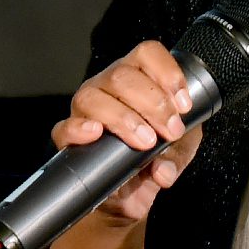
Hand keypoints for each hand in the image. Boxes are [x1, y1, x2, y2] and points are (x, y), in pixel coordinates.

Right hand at [53, 41, 201, 225]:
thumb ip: (178, 155)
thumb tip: (162, 169)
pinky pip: (64, 127)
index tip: (184, 105)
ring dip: (124, 118)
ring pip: (94, 97)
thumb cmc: (153, 160)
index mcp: (137, 78)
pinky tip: (96, 133)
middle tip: (171, 131)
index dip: (167, 73)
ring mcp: (84, 110)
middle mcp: (107, 87)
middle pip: (122, 75)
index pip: (147, 54)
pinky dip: (79, 129)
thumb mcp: (178, 153)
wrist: (129, 194)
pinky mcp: (67, 138)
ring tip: (145, 142)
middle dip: (153, 104)